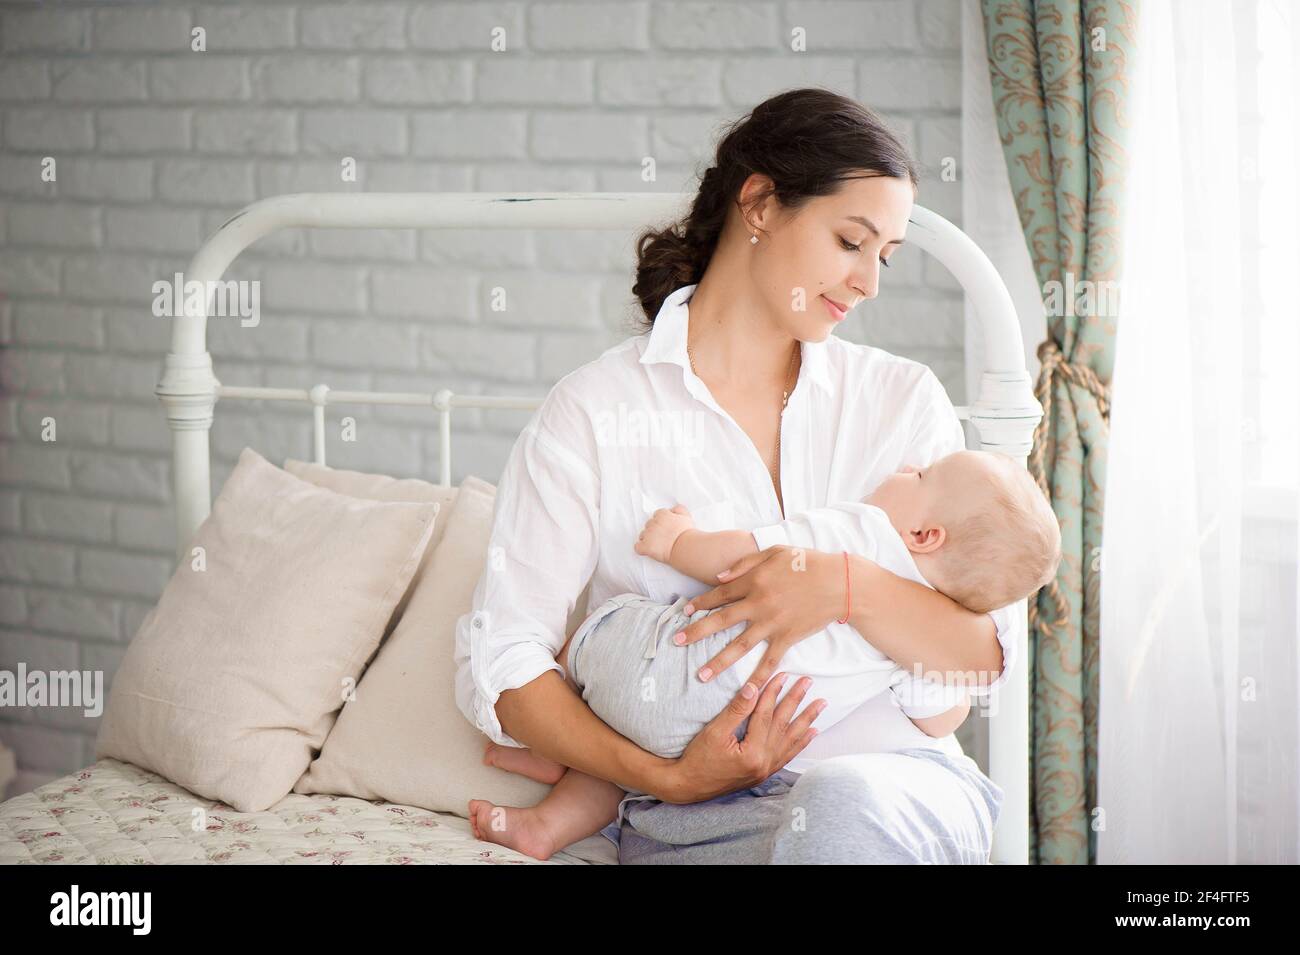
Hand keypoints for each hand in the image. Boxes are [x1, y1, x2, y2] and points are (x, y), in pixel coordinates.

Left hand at [633, 504, 693, 563]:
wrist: (685, 547)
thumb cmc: (687, 534)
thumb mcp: (686, 516)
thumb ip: (678, 509)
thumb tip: (673, 509)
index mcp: (662, 515)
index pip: (657, 515)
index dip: (661, 522)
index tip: (665, 528)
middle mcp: (653, 523)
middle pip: (649, 525)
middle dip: (654, 530)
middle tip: (662, 537)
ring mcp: (648, 535)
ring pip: (642, 535)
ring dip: (648, 539)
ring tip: (657, 545)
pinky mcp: (645, 546)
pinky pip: (638, 547)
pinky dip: (642, 549)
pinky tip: (649, 551)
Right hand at [662, 671, 823, 802]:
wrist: (689, 786)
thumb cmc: (698, 758)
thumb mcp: (714, 732)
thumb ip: (736, 710)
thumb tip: (753, 687)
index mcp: (752, 753)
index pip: (766, 716)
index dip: (774, 693)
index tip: (783, 675)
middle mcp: (763, 763)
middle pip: (783, 726)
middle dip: (796, 701)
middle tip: (808, 682)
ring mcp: (765, 770)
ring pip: (790, 740)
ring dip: (806, 720)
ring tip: (820, 705)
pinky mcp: (763, 773)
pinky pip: (787, 755)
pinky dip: (800, 743)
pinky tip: (811, 732)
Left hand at [675, 545, 848, 693]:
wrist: (839, 583)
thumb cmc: (807, 563)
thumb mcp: (774, 551)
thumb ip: (744, 564)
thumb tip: (718, 578)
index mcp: (754, 580)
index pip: (720, 594)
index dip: (700, 603)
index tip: (685, 612)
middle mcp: (759, 603)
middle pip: (721, 620)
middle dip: (696, 632)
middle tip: (676, 642)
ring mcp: (772, 623)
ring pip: (739, 645)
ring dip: (718, 661)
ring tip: (701, 675)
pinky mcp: (787, 638)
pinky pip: (769, 661)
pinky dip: (757, 678)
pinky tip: (745, 692)